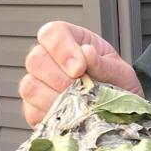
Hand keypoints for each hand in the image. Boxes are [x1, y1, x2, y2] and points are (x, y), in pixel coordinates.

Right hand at [19, 21, 141, 127]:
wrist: (119, 115)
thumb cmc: (119, 86)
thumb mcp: (120, 72)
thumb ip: (104, 64)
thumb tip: (87, 53)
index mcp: (70, 40)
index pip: (52, 33)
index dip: (62, 49)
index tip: (80, 69)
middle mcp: (48, 59)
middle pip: (36, 60)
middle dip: (61, 79)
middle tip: (83, 90)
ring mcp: (37, 84)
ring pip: (30, 87)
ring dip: (56, 99)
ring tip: (79, 105)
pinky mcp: (32, 109)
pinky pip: (31, 112)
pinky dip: (51, 116)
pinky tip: (70, 117)